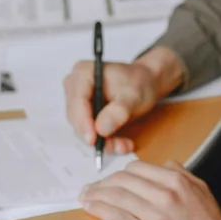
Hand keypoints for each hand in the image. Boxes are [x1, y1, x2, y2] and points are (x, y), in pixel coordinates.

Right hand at [64, 46, 183, 152]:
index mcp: (83, 73)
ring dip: (102, 141)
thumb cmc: (139, 83)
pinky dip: (104, 140)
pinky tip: (120, 142)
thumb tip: (101, 129)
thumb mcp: (133, 97)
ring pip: (82, 128)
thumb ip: (118, 112)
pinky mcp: (83, 112)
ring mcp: (77, 99)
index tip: (93, 140)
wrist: (145, 82)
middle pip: (76, 117)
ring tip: (124, 145)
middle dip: (96, 136)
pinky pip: (88, 131)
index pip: (77, 100)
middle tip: (118, 146)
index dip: (84, 122)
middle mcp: (75, 85)